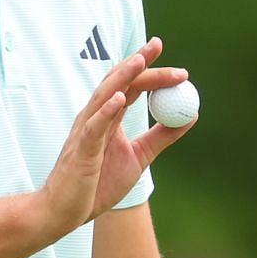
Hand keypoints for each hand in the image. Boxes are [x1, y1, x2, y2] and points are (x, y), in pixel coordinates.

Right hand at [38, 37, 192, 234]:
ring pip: (103, 97)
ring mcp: (85, 133)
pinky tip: (119, 99)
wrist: (65, 212)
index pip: (128, 86)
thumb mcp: (138, 157)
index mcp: (107, 119)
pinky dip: (105, 111)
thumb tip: (191, 115)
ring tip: (139, 61)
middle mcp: (94, 119)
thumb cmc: (96, 185)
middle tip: (159, 46)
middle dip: (139, 64)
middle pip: (118, 83)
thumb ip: (162, 136)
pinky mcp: (81, 151)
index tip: (163, 51)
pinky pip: (93, 128)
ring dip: (121, 78)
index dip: (146, 67)